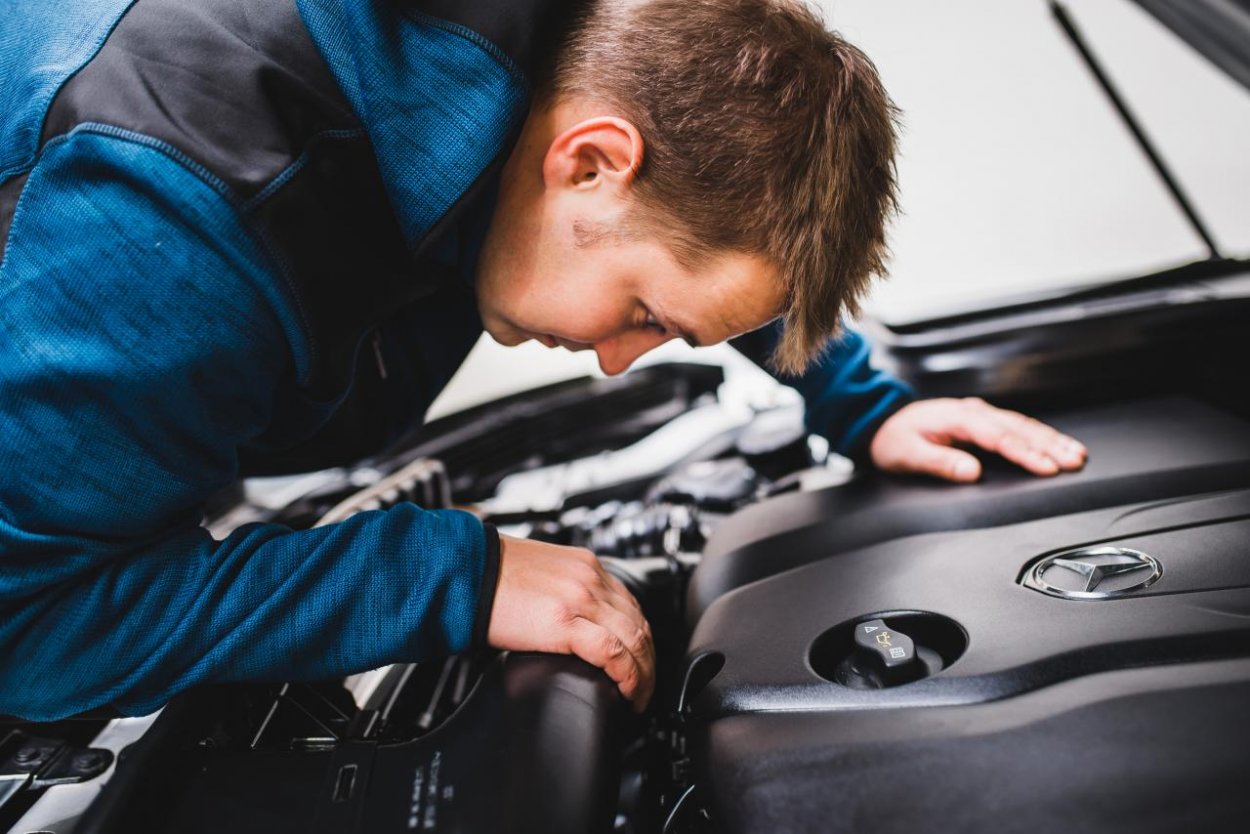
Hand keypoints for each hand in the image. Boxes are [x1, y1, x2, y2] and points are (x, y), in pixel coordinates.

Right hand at [487, 534, 654, 710]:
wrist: (463, 570)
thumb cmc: (489, 576)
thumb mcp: (542, 577)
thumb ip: (565, 594)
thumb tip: (572, 627)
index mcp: (586, 566)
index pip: (631, 605)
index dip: (642, 638)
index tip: (640, 660)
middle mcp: (590, 578)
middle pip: (640, 624)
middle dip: (649, 660)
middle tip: (646, 687)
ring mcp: (581, 598)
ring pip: (635, 640)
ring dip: (644, 674)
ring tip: (640, 696)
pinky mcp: (565, 622)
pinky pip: (613, 652)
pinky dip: (629, 676)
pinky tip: (628, 692)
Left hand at [869, 397, 1086, 481]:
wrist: (881, 422)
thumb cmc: (893, 439)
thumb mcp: (905, 454)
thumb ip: (938, 462)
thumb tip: (970, 471)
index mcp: (957, 418)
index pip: (998, 437)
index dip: (1024, 453)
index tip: (1046, 467)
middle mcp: (973, 412)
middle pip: (1018, 428)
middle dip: (1049, 445)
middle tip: (1074, 460)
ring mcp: (980, 415)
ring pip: (1022, 425)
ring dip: (1050, 439)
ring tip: (1075, 454)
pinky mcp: (982, 421)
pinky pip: (1016, 426)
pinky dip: (1039, 436)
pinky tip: (1055, 445)